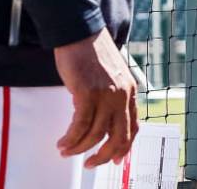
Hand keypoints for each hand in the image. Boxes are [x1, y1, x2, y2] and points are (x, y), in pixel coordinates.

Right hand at [55, 29, 138, 167]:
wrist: (80, 33)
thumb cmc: (92, 53)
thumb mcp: (112, 76)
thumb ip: (113, 97)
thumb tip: (104, 121)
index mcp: (129, 91)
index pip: (133, 127)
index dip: (124, 147)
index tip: (115, 160)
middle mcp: (121, 95)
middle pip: (118, 137)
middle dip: (103, 156)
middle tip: (90, 164)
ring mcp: (105, 94)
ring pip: (95, 135)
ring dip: (79, 148)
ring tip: (66, 151)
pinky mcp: (86, 93)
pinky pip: (79, 126)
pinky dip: (70, 139)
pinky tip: (62, 143)